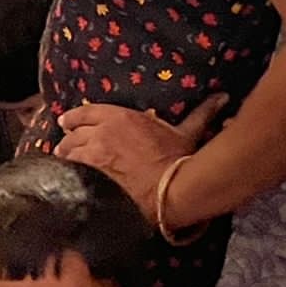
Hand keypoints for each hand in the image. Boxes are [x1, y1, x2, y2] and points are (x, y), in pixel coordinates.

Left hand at [54, 95, 228, 218]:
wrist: (172, 189)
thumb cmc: (178, 160)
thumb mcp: (187, 133)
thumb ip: (200, 113)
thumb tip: (222, 97)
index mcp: (119, 117)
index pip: (84, 112)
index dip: (73, 117)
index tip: (66, 122)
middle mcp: (100, 132)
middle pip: (73, 133)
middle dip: (68, 139)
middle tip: (66, 145)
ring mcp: (92, 155)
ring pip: (68, 151)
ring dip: (66, 155)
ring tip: (64, 161)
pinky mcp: (90, 176)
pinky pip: (71, 171)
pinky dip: (68, 173)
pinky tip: (66, 177)